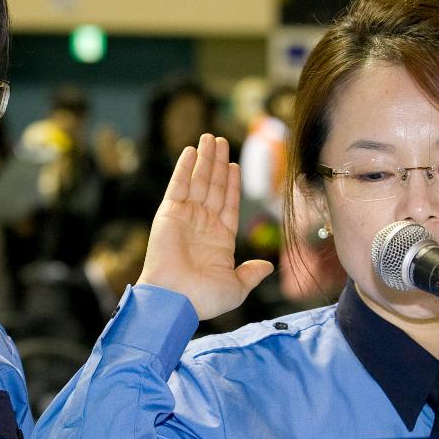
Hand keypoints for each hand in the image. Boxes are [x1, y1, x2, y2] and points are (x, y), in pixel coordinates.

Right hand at [138, 135, 273, 320]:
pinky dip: (185, 167)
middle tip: (221, 140)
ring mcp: (186, 217)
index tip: (235, 165)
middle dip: (218, 163)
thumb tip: (268, 267)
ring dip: (205, 159)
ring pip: (199, 181)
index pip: (229, 204)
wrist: (174, 300)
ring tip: (211, 138)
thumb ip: (251, 274)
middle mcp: (203, 225)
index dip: (232, 184)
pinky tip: (191, 151)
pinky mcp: (169, 213)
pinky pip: (179, 185)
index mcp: (220, 239)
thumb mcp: (236, 288)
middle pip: (214, 186)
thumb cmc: (204, 298)